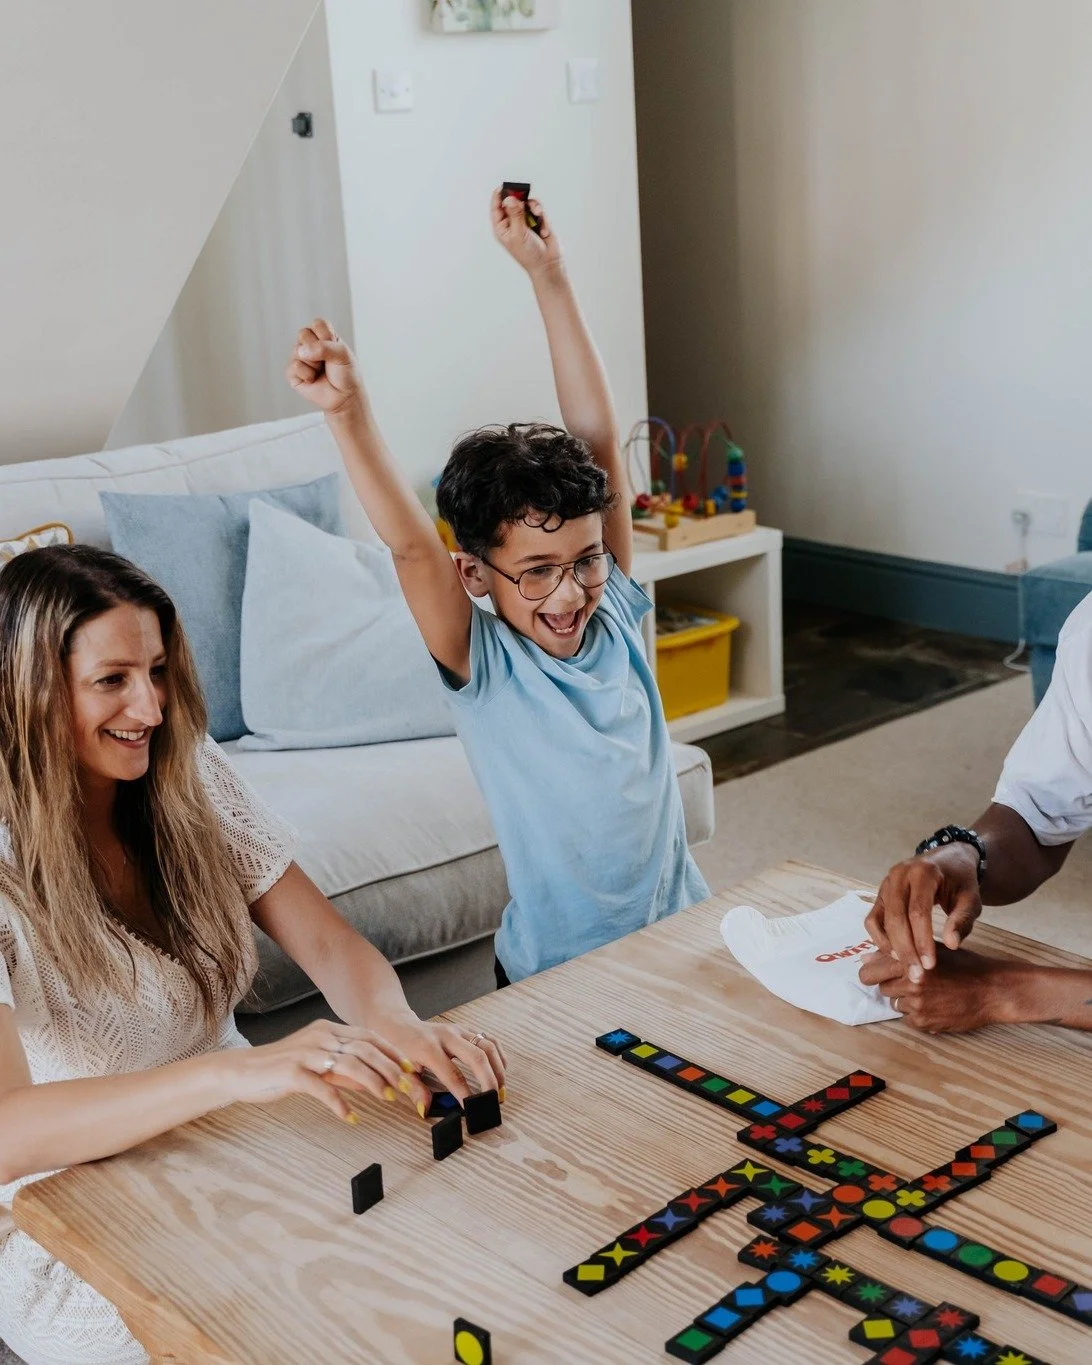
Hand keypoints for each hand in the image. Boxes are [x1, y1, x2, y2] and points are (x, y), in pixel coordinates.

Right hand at [221, 1019, 431, 1121]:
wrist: (243, 1072)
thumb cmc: (282, 1070)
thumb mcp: (319, 1067)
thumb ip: (344, 1072)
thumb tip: (374, 1082)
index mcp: (329, 1031)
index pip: (369, 1037)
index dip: (393, 1053)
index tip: (410, 1070)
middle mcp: (321, 1037)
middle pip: (365, 1049)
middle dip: (391, 1069)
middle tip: (408, 1088)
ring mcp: (307, 1052)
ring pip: (350, 1064)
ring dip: (373, 1082)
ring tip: (387, 1099)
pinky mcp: (292, 1072)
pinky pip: (322, 1087)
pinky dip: (340, 1103)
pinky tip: (351, 1116)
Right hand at [286, 318, 363, 417]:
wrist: (344, 397)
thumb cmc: (346, 374)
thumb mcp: (342, 355)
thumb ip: (324, 347)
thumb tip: (301, 351)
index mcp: (323, 335)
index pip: (317, 323)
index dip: (326, 336)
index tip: (335, 348)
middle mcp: (309, 344)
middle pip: (303, 333)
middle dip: (318, 349)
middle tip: (327, 361)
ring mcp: (299, 357)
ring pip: (298, 350)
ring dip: (314, 364)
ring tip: (321, 371)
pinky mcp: (293, 372)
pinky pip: (295, 366)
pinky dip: (307, 375)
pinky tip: (313, 380)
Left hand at [373, 1012, 507, 1103]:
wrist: (399, 1026)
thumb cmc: (399, 1051)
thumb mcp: (401, 1071)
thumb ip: (414, 1089)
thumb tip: (425, 1109)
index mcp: (428, 1048)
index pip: (452, 1074)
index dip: (464, 1093)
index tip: (472, 1108)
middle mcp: (447, 1036)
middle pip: (477, 1056)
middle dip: (489, 1079)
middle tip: (495, 1099)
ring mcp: (458, 1030)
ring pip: (488, 1044)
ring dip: (498, 1068)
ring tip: (501, 1088)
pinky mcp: (465, 1029)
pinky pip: (489, 1038)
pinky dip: (498, 1054)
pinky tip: (500, 1070)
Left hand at [491, 187, 562, 275]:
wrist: (548, 264)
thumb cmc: (529, 254)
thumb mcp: (519, 234)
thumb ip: (515, 214)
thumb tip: (510, 198)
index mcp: (502, 228)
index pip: (496, 208)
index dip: (499, 196)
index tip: (504, 186)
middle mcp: (512, 222)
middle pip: (512, 201)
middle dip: (519, 198)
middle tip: (523, 196)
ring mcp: (525, 221)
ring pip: (526, 203)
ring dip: (533, 207)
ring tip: (538, 213)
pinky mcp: (537, 220)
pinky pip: (537, 209)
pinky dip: (541, 216)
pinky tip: (544, 229)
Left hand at [859, 944, 1015, 1032]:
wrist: (992, 990)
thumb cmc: (964, 965)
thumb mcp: (932, 950)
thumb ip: (899, 952)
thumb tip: (866, 957)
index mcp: (908, 962)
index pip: (869, 972)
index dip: (872, 973)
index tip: (877, 974)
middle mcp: (909, 984)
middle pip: (882, 988)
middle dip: (893, 985)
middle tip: (912, 982)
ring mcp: (917, 1006)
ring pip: (895, 1004)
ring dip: (906, 1000)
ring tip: (929, 993)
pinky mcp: (925, 1023)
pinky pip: (908, 1019)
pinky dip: (917, 1014)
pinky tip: (936, 1005)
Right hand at [865, 843, 981, 977]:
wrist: (949, 860)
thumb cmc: (961, 882)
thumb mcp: (971, 899)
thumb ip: (962, 921)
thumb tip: (951, 945)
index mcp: (923, 872)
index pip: (918, 912)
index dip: (923, 941)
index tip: (930, 966)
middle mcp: (899, 874)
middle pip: (896, 917)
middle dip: (906, 950)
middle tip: (917, 976)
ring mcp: (886, 883)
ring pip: (881, 919)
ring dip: (891, 946)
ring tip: (906, 967)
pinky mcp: (880, 893)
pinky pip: (872, 918)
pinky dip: (880, 938)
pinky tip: (895, 954)